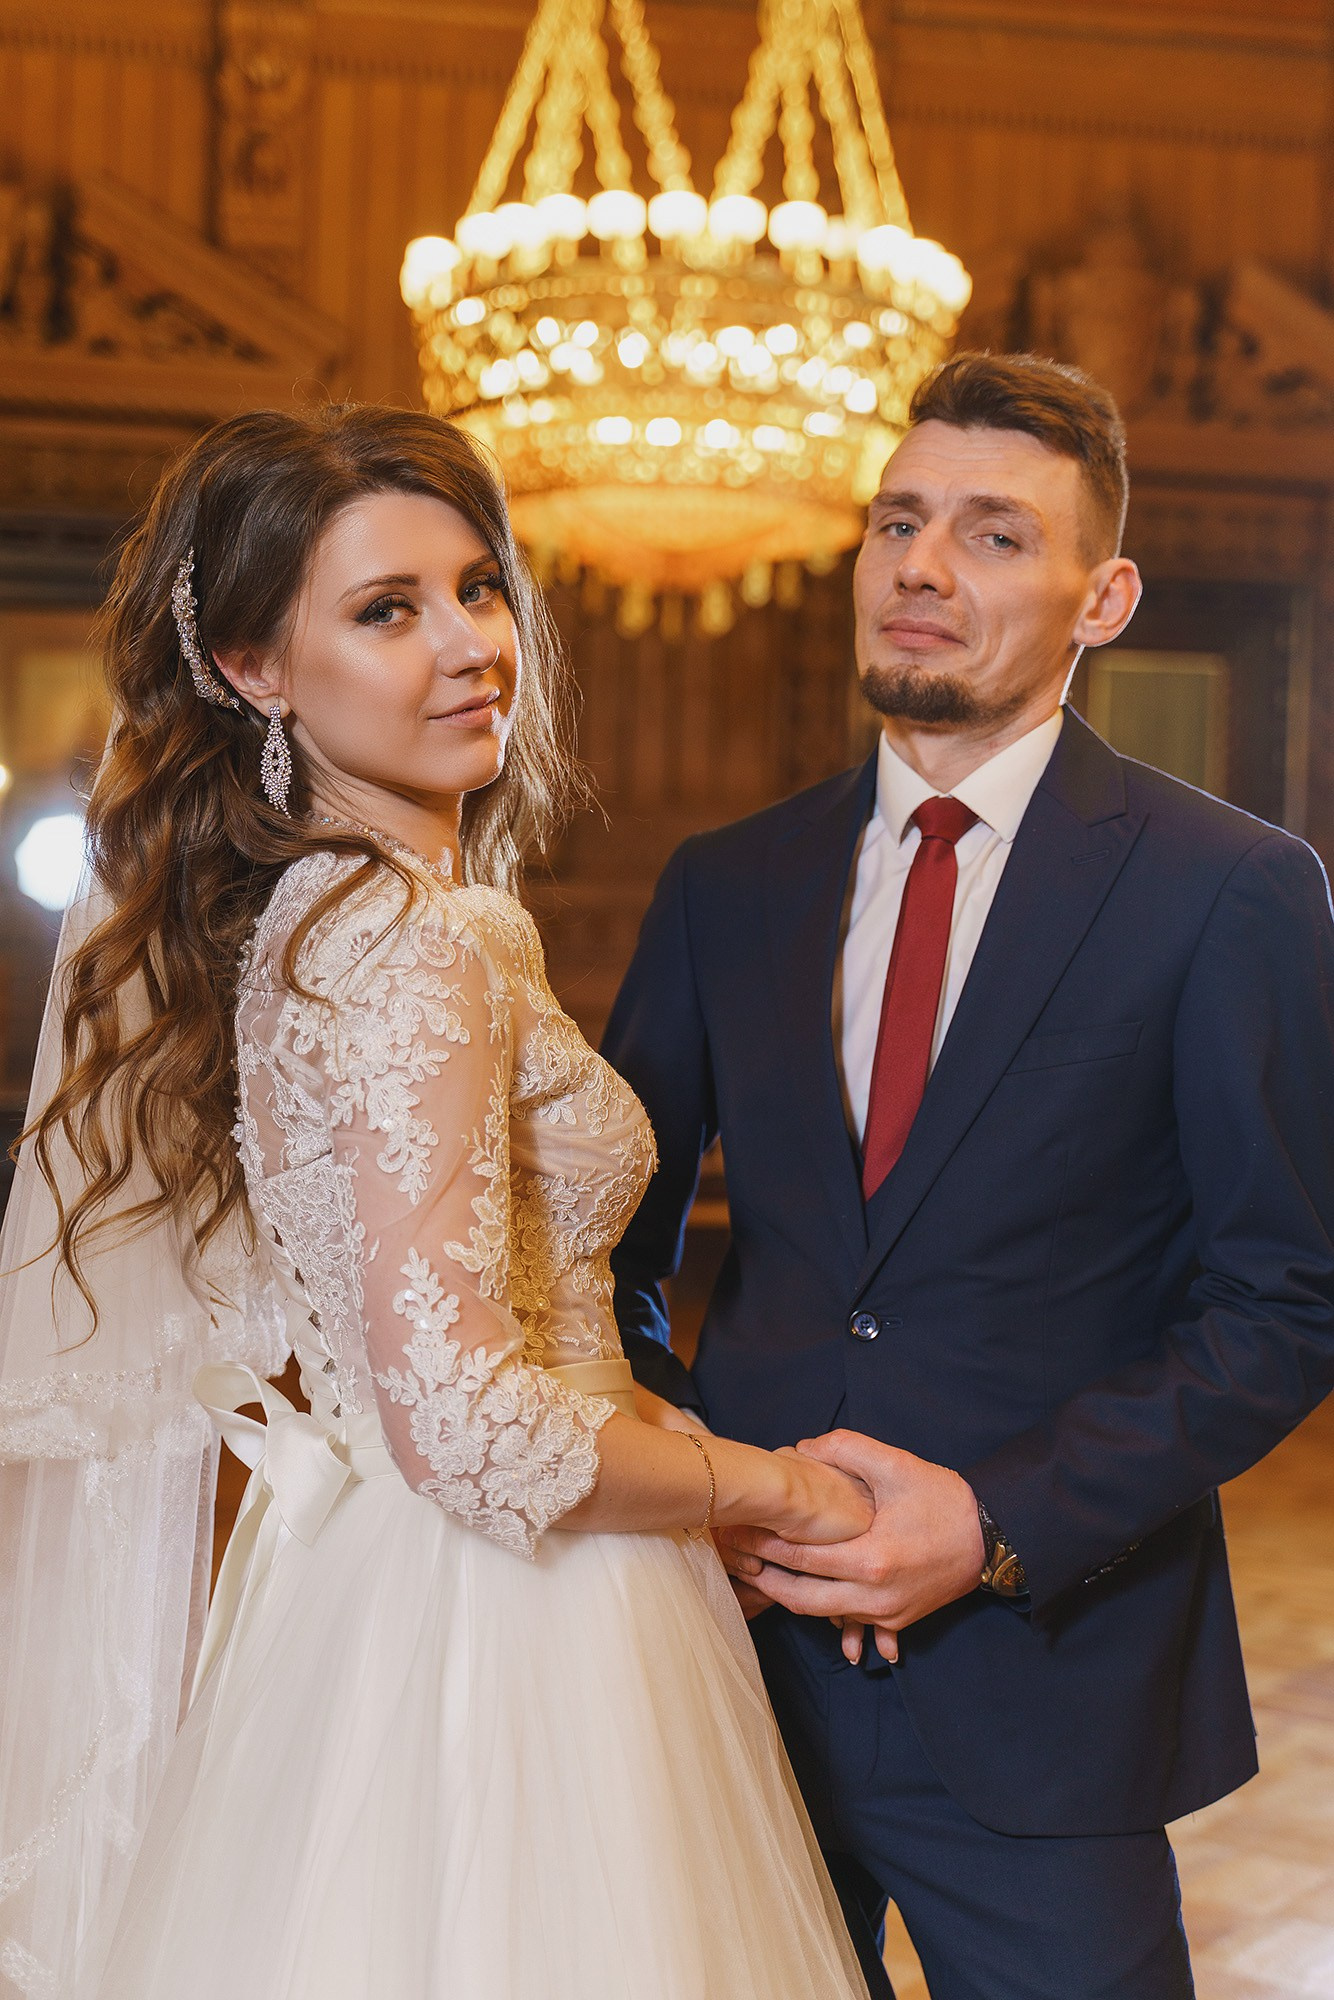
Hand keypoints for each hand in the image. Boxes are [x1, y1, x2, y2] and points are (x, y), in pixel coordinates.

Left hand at [719, 1431, 985, 1661]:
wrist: (991, 1538)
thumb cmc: (943, 1499)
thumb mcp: (896, 1464)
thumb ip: (845, 1449)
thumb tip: (799, 1448)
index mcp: (871, 1559)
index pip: (802, 1557)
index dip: (765, 1544)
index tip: (738, 1530)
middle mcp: (875, 1596)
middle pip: (802, 1597)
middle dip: (765, 1577)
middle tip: (737, 1558)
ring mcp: (886, 1614)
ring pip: (822, 1615)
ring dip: (788, 1597)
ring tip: (757, 1575)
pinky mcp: (897, 1620)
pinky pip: (853, 1626)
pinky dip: (827, 1618)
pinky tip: (804, 1606)